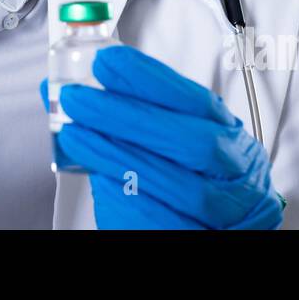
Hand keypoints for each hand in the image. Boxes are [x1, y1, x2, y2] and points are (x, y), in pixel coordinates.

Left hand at [41, 45, 282, 229]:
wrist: (214, 230)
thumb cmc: (192, 187)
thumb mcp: (173, 145)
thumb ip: (131, 119)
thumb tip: (62, 90)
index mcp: (231, 139)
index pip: (200, 103)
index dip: (153, 80)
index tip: (107, 62)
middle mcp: (236, 173)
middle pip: (194, 143)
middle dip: (131, 116)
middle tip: (78, 99)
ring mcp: (227, 212)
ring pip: (182, 186)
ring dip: (120, 157)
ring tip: (75, 135)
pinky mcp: (200, 237)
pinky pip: (167, 223)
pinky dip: (131, 201)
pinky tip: (101, 181)